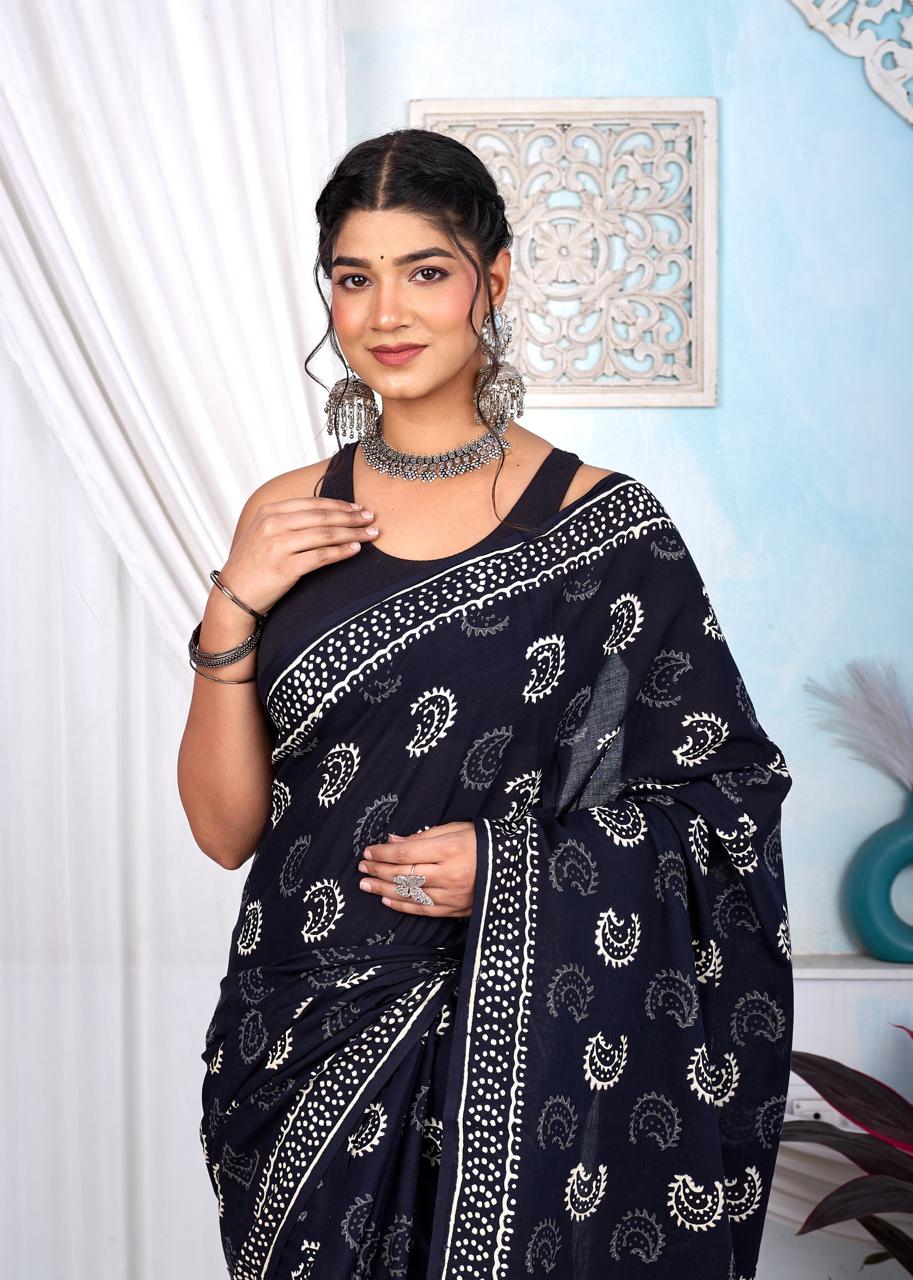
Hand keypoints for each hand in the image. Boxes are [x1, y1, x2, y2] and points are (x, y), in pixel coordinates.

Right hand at [220, 493, 379, 615]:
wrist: (234, 594)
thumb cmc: (252, 565)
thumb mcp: (263, 533)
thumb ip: (287, 521)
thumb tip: (325, 514)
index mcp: (269, 511)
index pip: (312, 503)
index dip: (339, 504)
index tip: (358, 508)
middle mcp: (272, 524)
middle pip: (322, 516)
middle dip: (351, 517)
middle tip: (371, 519)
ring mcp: (278, 545)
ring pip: (325, 534)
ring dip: (352, 533)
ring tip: (370, 535)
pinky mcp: (285, 567)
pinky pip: (321, 556)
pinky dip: (341, 552)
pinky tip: (355, 550)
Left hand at [356, 821, 476, 917]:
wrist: (517, 865)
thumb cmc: (484, 841)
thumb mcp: (456, 828)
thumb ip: (423, 836)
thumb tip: (393, 840)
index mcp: (450, 849)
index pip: (406, 852)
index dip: (383, 853)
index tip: (368, 851)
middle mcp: (450, 874)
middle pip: (404, 874)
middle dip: (378, 871)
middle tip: (361, 868)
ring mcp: (453, 895)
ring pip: (410, 894)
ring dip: (384, 890)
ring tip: (365, 885)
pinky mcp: (457, 909)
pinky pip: (424, 910)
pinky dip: (402, 906)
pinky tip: (387, 900)